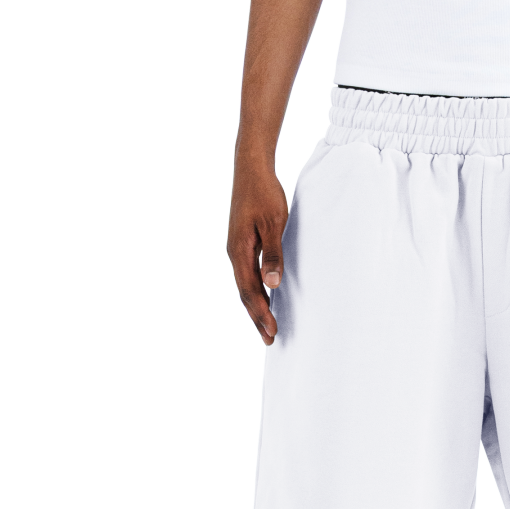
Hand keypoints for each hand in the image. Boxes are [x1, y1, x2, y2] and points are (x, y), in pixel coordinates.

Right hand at [228, 153, 288, 344]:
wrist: (252, 169)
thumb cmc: (265, 194)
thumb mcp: (274, 223)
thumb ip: (273, 254)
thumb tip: (272, 284)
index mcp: (239, 251)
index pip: (251, 291)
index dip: (262, 314)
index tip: (272, 332)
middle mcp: (234, 253)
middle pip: (246, 292)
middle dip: (258, 317)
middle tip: (271, 339)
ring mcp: (236, 248)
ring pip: (246, 284)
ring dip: (257, 305)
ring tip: (268, 324)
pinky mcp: (242, 243)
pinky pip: (247, 273)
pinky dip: (256, 290)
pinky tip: (265, 295)